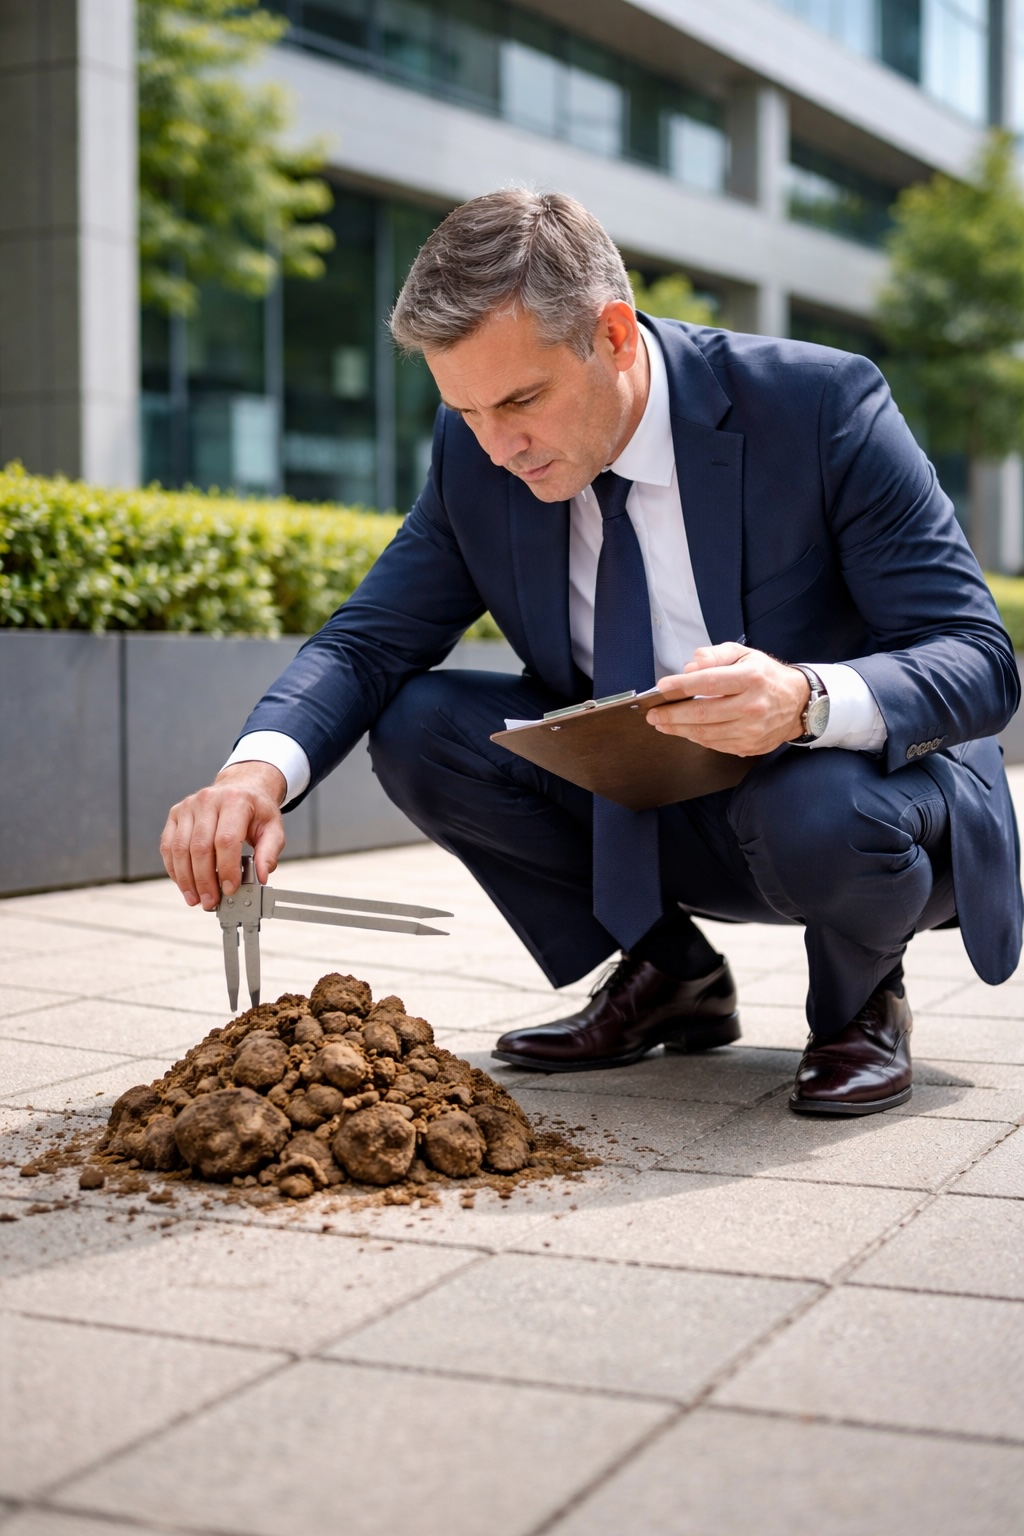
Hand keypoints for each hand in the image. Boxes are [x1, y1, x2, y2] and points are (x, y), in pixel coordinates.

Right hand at [160, 762, 287, 910]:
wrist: (240, 787)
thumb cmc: (256, 810)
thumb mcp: (273, 828)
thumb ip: (269, 853)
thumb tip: (261, 877)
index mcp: (235, 800)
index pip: (226, 840)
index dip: (226, 869)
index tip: (230, 889)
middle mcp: (208, 800)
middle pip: (200, 847)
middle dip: (204, 880)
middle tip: (210, 901)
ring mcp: (188, 806)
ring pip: (180, 849)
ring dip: (186, 879)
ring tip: (196, 899)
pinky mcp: (175, 814)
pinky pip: (168, 846)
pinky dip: (174, 869)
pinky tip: (184, 884)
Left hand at [646, 643, 809, 756]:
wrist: (798, 703)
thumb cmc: (766, 676)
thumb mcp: (744, 654)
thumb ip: (716, 655)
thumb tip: (691, 666)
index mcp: (751, 678)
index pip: (710, 682)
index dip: (682, 685)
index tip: (663, 687)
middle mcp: (753, 705)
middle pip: (703, 712)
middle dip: (672, 714)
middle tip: (654, 714)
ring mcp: (752, 729)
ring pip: (706, 733)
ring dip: (679, 729)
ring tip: (662, 723)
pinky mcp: (750, 745)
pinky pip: (715, 744)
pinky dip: (696, 737)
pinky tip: (684, 730)